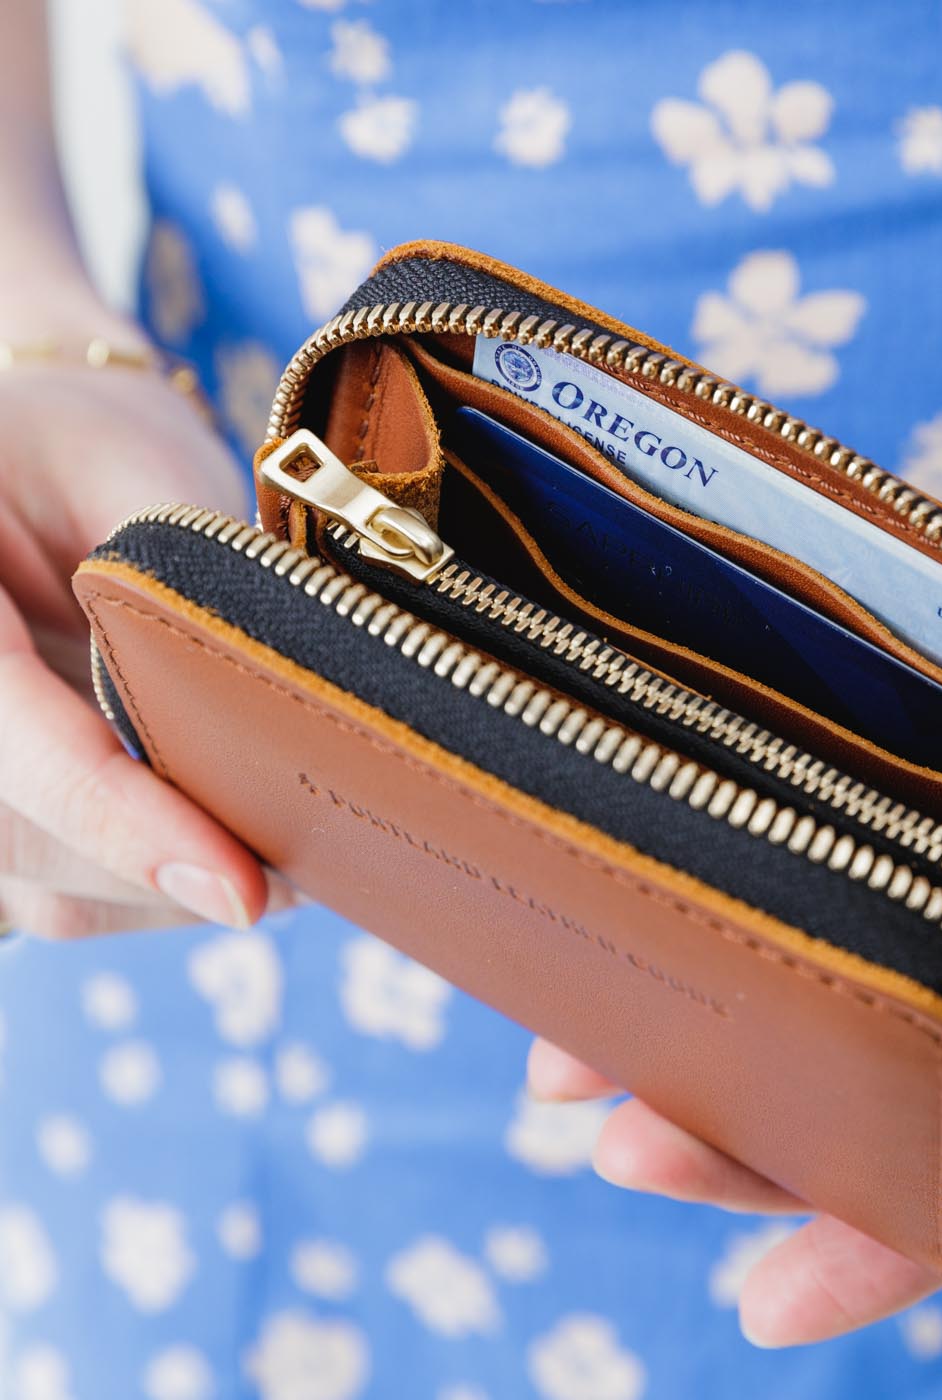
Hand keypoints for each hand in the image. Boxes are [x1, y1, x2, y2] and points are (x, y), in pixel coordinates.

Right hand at [0, 295, 276, 936]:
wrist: (26, 452)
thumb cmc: (80, 439)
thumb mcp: (130, 462)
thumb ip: (180, 575)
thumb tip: (262, 718)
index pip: (25, 751)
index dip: (131, 825)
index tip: (243, 890)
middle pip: (38, 843)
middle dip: (182, 866)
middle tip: (318, 862)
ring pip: (54, 890)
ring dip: (175, 889)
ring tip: (288, 852)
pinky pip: (62, 892)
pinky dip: (155, 885)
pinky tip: (229, 846)